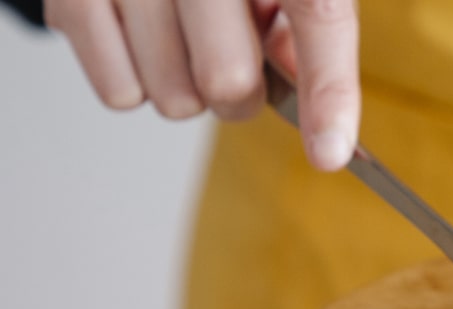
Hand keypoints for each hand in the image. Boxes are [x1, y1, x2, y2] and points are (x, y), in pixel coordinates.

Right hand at [45, 0, 359, 170]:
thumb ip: (306, 27)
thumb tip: (323, 115)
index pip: (316, 12)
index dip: (328, 90)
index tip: (330, 152)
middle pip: (228, 80)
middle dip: (240, 96)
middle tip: (235, 66)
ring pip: (174, 98)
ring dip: (187, 91)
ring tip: (181, 37)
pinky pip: (122, 93)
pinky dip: (137, 83)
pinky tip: (140, 36)